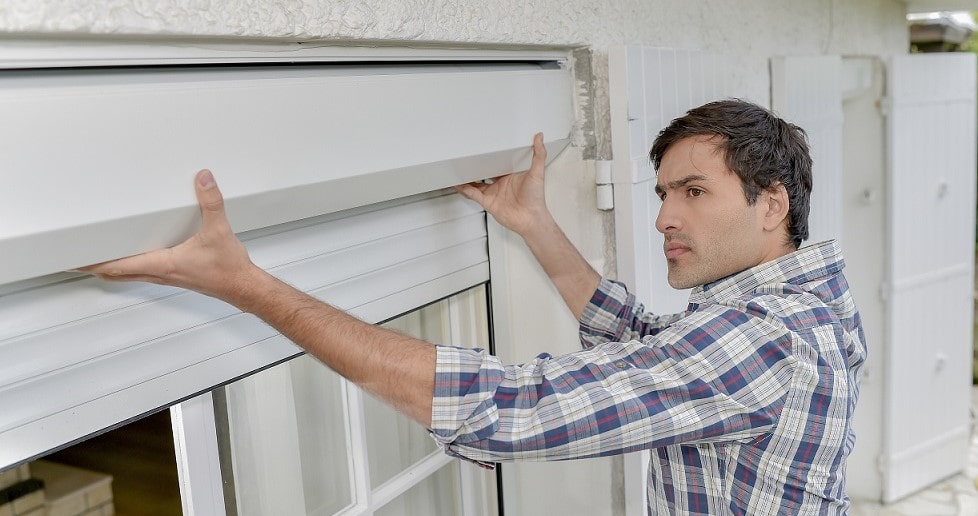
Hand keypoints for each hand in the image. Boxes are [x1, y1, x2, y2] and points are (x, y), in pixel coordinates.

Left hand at [81, 169, 257, 301]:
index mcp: (162, 264)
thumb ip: (210, 202)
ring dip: (111, 267)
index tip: (74, 260)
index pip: (118, 265)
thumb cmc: (229, 269)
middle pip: (116, 274)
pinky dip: (130, 266)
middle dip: (95, 266)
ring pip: (129, 275)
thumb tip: (203, 180)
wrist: (243, 287)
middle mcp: (160, 273)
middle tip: (77, 258)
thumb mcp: (219, 230)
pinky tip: (136, 256)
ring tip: (98, 257)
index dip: (92, 262)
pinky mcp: (175, 276)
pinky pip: (143, 273)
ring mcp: (166, 277)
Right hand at [455, 132, 550, 236]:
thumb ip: (538, 154)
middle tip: (468, 156)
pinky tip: (458, 183)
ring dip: (467, 178)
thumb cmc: (536, 199)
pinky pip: (473, 194)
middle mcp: (501, 184)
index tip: (485, 148)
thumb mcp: (538, 172)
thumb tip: (539, 138)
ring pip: (476, 184)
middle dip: (476, 166)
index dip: (491, 157)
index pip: (499, 163)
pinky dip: (465, 189)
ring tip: (458, 169)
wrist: (531, 219)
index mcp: (511, 176)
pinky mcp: (488, 202)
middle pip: (484, 173)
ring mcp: (494, 193)